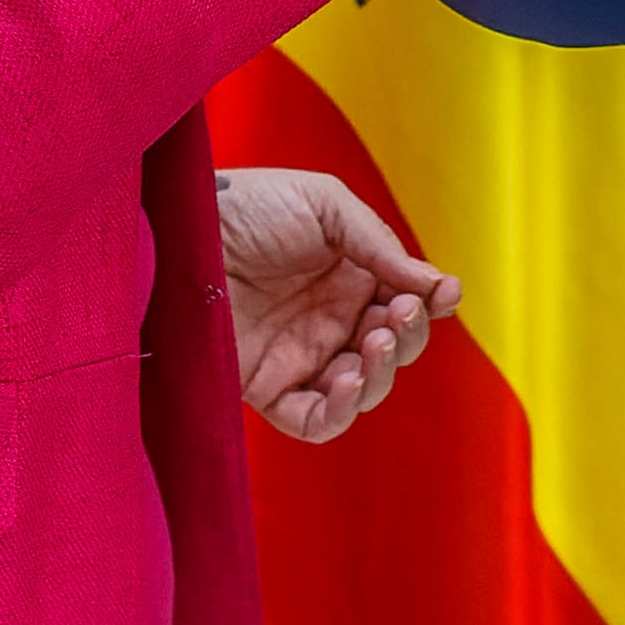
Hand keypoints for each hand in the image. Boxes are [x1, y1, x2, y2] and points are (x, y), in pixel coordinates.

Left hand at [219, 166, 461, 442]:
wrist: (183, 225)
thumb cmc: (249, 203)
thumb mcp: (326, 205)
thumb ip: (381, 247)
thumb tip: (438, 287)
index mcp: (351, 277)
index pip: (406, 306)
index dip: (429, 306)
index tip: (441, 293)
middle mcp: (331, 321)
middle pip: (394, 352)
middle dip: (409, 337)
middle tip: (395, 313)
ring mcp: (301, 356)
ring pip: (364, 391)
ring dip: (382, 375)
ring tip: (373, 346)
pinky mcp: (266, 387)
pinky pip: (314, 420)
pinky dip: (341, 412)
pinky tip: (347, 381)